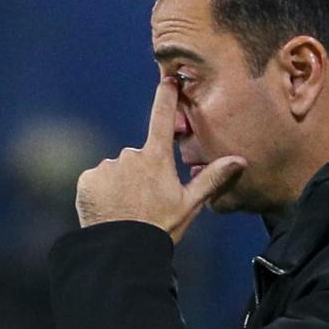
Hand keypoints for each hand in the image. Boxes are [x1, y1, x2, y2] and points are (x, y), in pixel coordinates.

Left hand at [74, 75, 245, 241]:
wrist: (121, 250)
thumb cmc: (159, 228)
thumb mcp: (190, 205)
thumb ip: (213, 178)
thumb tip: (240, 160)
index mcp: (156, 159)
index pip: (162, 118)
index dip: (165, 96)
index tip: (168, 78)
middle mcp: (130, 156)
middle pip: (137, 157)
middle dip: (140, 174)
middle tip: (145, 202)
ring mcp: (107, 166)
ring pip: (116, 170)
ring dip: (120, 185)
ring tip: (126, 209)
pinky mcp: (88, 179)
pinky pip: (97, 180)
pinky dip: (101, 192)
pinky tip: (109, 210)